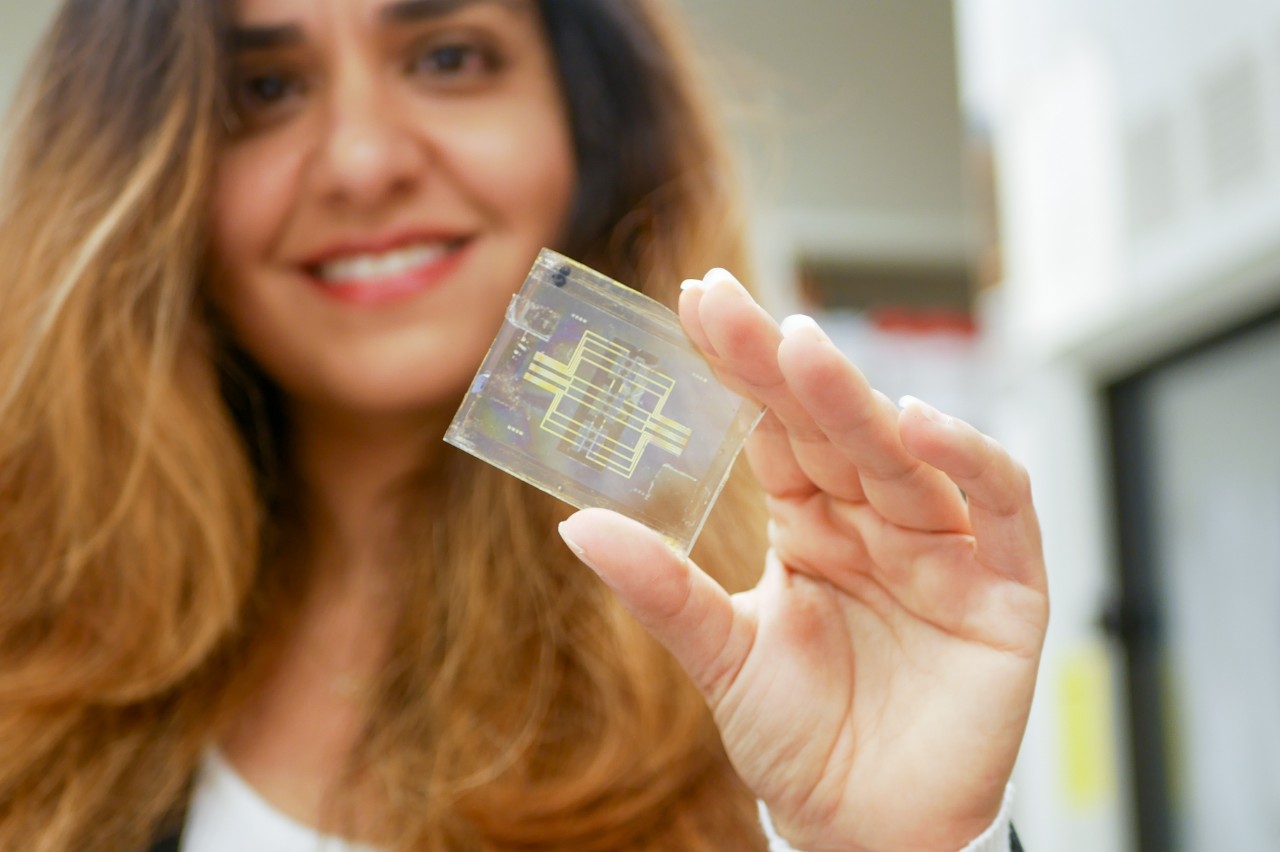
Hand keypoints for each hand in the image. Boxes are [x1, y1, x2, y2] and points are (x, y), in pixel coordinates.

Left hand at [557, 269, 1048, 851]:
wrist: (868, 832)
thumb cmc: (802, 741)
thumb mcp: (721, 656)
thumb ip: (661, 587)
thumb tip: (576, 523)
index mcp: (812, 527)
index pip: (775, 431)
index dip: (740, 370)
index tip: (698, 305)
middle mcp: (877, 524)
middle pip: (832, 428)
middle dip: (783, 366)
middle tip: (731, 306)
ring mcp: (944, 550)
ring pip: (904, 454)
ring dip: (855, 401)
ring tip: (801, 352)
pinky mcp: (1006, 589)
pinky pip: (1000, 505)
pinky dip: (969, 462)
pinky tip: (918, 427)